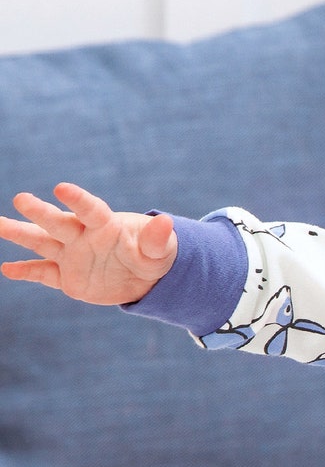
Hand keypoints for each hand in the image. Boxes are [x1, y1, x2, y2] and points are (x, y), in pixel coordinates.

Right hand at [0, 183, 176, 305]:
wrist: (144, 277)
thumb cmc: (153, 255)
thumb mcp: (161, 250)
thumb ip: (158, 239)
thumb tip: (167, 222)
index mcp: (105, 225)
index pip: (90, 209)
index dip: (78, 199)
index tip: (62, 188)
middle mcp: (82, 236)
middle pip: (58, 222)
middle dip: (40, 212)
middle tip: (22, 199)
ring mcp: (71, 255)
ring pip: (42, 243)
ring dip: (20, 234)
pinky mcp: (67, 277)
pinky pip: (43, 274)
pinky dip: (26, 272)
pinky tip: (7, 269)